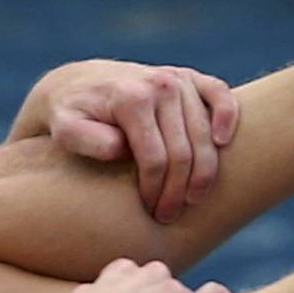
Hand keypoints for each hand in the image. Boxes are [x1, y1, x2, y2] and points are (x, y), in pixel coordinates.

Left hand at [32, 61, 240, 223]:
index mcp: (132, 98)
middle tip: (169, 216)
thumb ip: (86, 140)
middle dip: (179, 192)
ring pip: (206, 136)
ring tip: (192, 199)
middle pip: (184, 153)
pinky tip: (222, 144)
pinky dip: (227, 117)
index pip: (156, 159)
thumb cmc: (73, 115)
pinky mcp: (189, 77)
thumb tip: (121, 147)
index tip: (152, 212)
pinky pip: (219, 94)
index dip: (157, 193)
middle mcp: (160, 84)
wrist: (80, 84)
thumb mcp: (66, 129)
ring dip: (204, 174)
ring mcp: (177, 78)